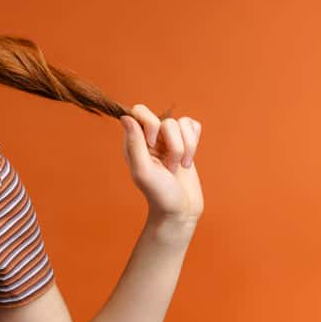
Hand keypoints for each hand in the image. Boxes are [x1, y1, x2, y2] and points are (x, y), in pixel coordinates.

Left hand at [119, 104, 202, 222]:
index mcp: (134, 142)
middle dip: (174, 143)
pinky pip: (193, 126)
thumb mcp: (143, 171)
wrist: (180, 210)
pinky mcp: (186, 142)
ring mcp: (169, 140)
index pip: (140, 111)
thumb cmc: (159, 193)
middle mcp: (150, 137)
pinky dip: (195, 143)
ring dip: (186, 148)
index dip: (151, 124)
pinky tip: (188, 160)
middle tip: (169, 165)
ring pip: (182, 124)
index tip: (153, 144)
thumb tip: (125, 117)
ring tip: (179, 167)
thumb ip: (134, 144)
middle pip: (166, 120)